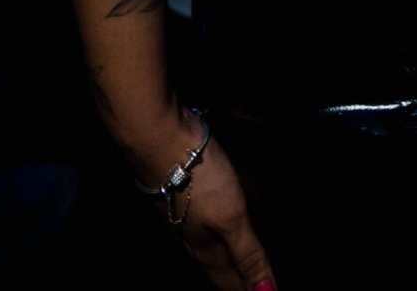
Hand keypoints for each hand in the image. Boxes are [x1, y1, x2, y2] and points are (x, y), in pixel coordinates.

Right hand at [129, 112, 276, 290]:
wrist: (161, 141)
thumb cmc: (200, 182)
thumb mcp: (231, 218)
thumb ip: (248, 253)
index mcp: (208, 250)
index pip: (231, 282)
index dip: (248, 289)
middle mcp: (194, 238)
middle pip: (220, 265)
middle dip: (237, 275)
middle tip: (255, 280)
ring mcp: (186, 215)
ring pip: (212, 243)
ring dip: (228, 253)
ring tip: (240, 259)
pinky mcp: (183, 193)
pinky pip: (208, 218)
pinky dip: (222, 224)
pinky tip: (224, 215)